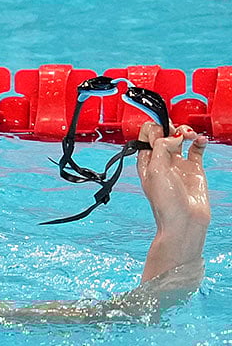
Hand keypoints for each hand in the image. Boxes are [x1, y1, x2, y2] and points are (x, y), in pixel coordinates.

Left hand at [136, 121, 210, 281]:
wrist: (185, 221)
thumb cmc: (166, 202)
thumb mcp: (156, 171)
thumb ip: (160, 148)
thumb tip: (171, 136)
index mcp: (146, 162)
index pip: (146, 136)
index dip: (153, 127)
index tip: (161, 125)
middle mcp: (161, 161)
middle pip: (163, 134)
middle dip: (169, 127)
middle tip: (175, 132)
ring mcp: (178, 164)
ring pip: (180, 138)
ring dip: (185, 132)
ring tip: (189, 136)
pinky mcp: (194, 168)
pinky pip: (197, 148)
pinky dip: (199, 141)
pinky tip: (200, 140)